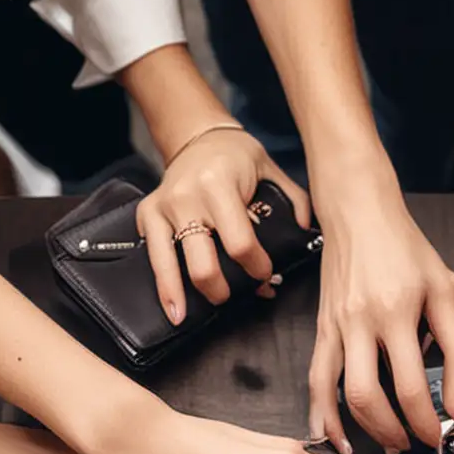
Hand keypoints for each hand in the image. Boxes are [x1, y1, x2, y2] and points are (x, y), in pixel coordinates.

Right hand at [135, 127, 311, 325]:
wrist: (199, 135)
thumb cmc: (238, 157)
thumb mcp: (271, 170)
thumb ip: (294, 201)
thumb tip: (306, 235)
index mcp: (219, 185)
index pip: (240, 244)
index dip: (256, 268)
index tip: (266, 275)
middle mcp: (187, 197)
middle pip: (203, 263)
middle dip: (221, 290)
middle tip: (233, 296)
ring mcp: (163, 206)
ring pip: (170, 264)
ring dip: (184, 295)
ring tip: (187, 318)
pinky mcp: (147, 213)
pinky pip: (153, 256)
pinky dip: (162, 285)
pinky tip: (170, 307)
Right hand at [311, 184, 453, 453]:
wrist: (358, 212)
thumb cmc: (406, 249)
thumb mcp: (447, 287)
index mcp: (399, 309)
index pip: (416, 380)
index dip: (436, 415)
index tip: (453, 430)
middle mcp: (363, 321)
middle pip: (373, 395)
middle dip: (400, 431)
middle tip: (421, 445)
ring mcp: (337, 328)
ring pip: (342, 394)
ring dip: (366, 431)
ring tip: (391, 448)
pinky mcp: (321, 330)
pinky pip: (316, 381)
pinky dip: (322, 415)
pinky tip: (332, 439)